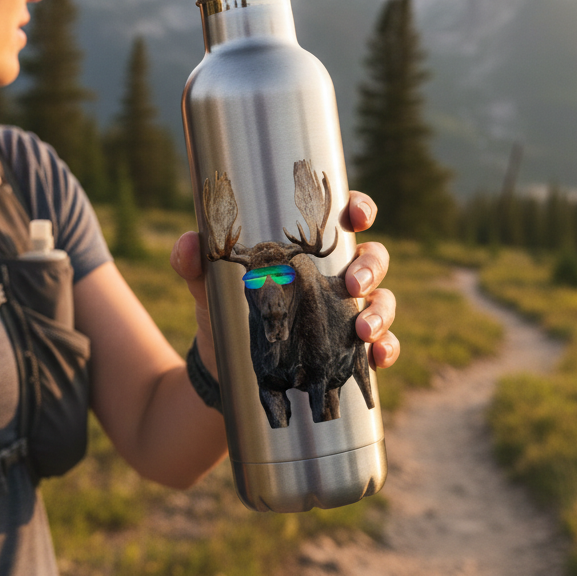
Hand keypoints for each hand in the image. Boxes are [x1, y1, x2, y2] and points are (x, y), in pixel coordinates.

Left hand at [169, 189, 400, 374]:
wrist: (223, 367)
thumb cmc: (225, 309)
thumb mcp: (207, 284)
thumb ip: (194, 262)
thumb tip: (189, 244)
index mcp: (311, 248)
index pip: (345, 217)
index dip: (360, 209)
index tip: (357, 216)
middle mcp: (338, 274)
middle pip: (374, 257)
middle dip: (372, 267)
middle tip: (353, 285)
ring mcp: (349, 310)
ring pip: (384, 299)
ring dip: (381, 311)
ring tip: (363, 331)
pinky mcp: (351, 347)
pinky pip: (384, 343)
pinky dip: (387, 348)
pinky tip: (376, 357)